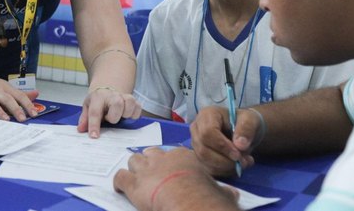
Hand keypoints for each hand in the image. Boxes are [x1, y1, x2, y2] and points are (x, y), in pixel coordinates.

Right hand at [0, 72, 38, 121]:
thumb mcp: (6, 86)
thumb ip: (20, 93)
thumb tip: (36, 94)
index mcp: (5, 88)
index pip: (19, 95)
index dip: (27, 104)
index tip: (34, 114)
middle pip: (7, 99)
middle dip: (15, 109)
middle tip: (22, 119)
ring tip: (6, 120)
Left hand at [77, 86, 140, 137]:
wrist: (107, 90)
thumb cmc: (98, 101)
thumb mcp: (88, 106)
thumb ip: (84, 119)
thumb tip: (81, 130)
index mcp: (98, 97)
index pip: (95, 111)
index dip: (94, 125)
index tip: (94, 136)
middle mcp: (112, 95)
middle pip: (117, 104)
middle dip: (114, 116)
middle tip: (109, 119)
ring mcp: (124, 96)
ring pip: (130, 105)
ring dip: (125, 114)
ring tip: (119, 116)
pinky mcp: (134, 100)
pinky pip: (138, 108)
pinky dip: (134, 114)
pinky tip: (126, 115)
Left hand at [114, 147, 236, 210]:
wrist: (187, 199)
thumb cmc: (205, 194)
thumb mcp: (218, 189)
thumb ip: (223, 190)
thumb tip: (233, 194)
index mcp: (183, 157)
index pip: (173, 153)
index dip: (171, 162)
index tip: (173, 170)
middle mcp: (162, 158)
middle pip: (151, 153)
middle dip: (150, 161)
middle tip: (152, 172)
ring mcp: (146, 169)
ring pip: (134, 161)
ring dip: (135, 169)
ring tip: (138, 178)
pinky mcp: (133, 183)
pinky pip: (120, 177)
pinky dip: (120, 182)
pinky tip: (122, 187)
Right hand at [190, 106, 261, 176]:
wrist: (243, 130)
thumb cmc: (245, 122)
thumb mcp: (251, 120)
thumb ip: (247, 129)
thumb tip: (240, 145)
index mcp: (207, 115)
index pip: (207, 132)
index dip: (222, 146)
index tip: (238, 155)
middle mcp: (197, 128)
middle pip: (203, 149)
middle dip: (225, 160)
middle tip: (244, 162)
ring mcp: (196, 143)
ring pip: (205, 161)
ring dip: (226, 167)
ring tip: (244, 163)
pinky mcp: (200, 155)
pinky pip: (208, 168)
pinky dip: (224, 171)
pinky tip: (236, 166)